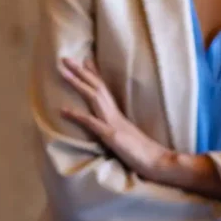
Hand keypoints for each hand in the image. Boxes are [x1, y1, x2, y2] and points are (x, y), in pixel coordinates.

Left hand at [58, 58, 172, 179]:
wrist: (158, 162)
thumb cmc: (142, 154)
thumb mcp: (124, 138)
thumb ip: (115, 130)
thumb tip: (107, 127)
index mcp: (117, 114)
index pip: (104, 89)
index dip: (93, 74)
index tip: (84, 59)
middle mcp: (114, 114)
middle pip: (97, 86)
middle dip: (81, 71)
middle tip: (65, 58)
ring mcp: (113, 123)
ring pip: (93, 97)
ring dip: (77, 83)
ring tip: (62, 71)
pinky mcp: (111, 136)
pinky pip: (92, 123)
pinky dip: (77, 115)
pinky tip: (63, 110)